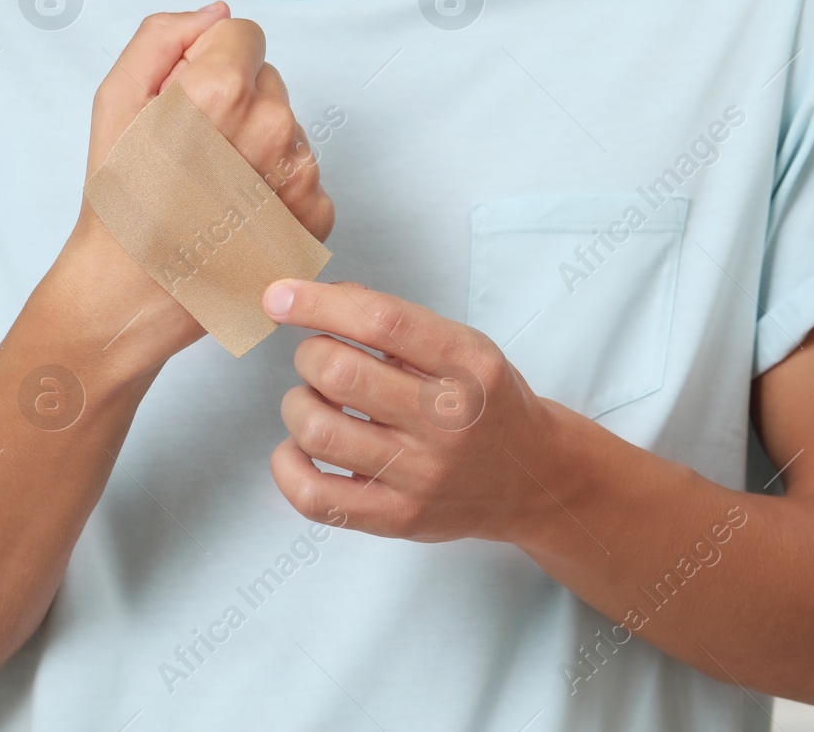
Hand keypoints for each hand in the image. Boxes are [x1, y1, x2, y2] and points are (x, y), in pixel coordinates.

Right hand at [50, 3, 336, 373]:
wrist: (137, 294)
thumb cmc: (121, 200)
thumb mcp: (115, 100)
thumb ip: (163, 36)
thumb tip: (217, 12)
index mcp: (224, 92)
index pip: (244, 33)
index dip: (207, 61)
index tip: (185, 101)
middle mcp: (273, 129)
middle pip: (267, 81)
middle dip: (233, 103)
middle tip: (193, 152)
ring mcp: (302, 176)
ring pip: (287, 128)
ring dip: (256, 146)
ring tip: (212, 188)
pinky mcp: (318, 215)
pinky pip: (302, 173)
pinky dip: (274, 188)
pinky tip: (236, 214)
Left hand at [263, 279, 563, 544]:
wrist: (532, 476)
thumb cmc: (488, 403)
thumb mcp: (466, 347)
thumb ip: (399, 322)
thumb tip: (322, 296)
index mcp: (468, 366)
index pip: (383, 321)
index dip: (319, 304)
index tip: (280, 296)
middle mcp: (448, 422)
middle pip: (340, 373)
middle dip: (310, 354)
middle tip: (319, 357)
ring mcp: (421, 476)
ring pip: (317, 431)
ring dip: (298, 403)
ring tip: (316, 401)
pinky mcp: (398, 518)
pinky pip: (312, 495)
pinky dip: (287, 463)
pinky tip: (300, 447)